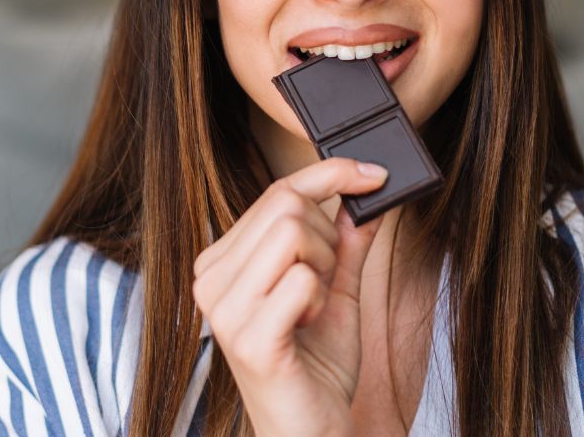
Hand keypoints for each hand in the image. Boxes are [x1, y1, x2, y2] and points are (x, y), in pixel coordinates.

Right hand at [192, 157, 387, 436]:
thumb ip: (346, 243)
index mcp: (223, 262)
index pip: (275, 193)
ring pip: (293, 233)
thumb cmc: (315, 368)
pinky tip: (308, 328)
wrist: (310, 433)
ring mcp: (224, 309)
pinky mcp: (247, 338)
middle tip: (329, 281)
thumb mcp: (336, 291)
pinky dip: (321, 299)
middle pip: (286, 206)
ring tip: (314, 306)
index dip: (329, 173)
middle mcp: (211, 279)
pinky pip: (303, 280)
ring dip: (324, 266)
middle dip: (328, 237)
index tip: (372, 173)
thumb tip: (364, 195)